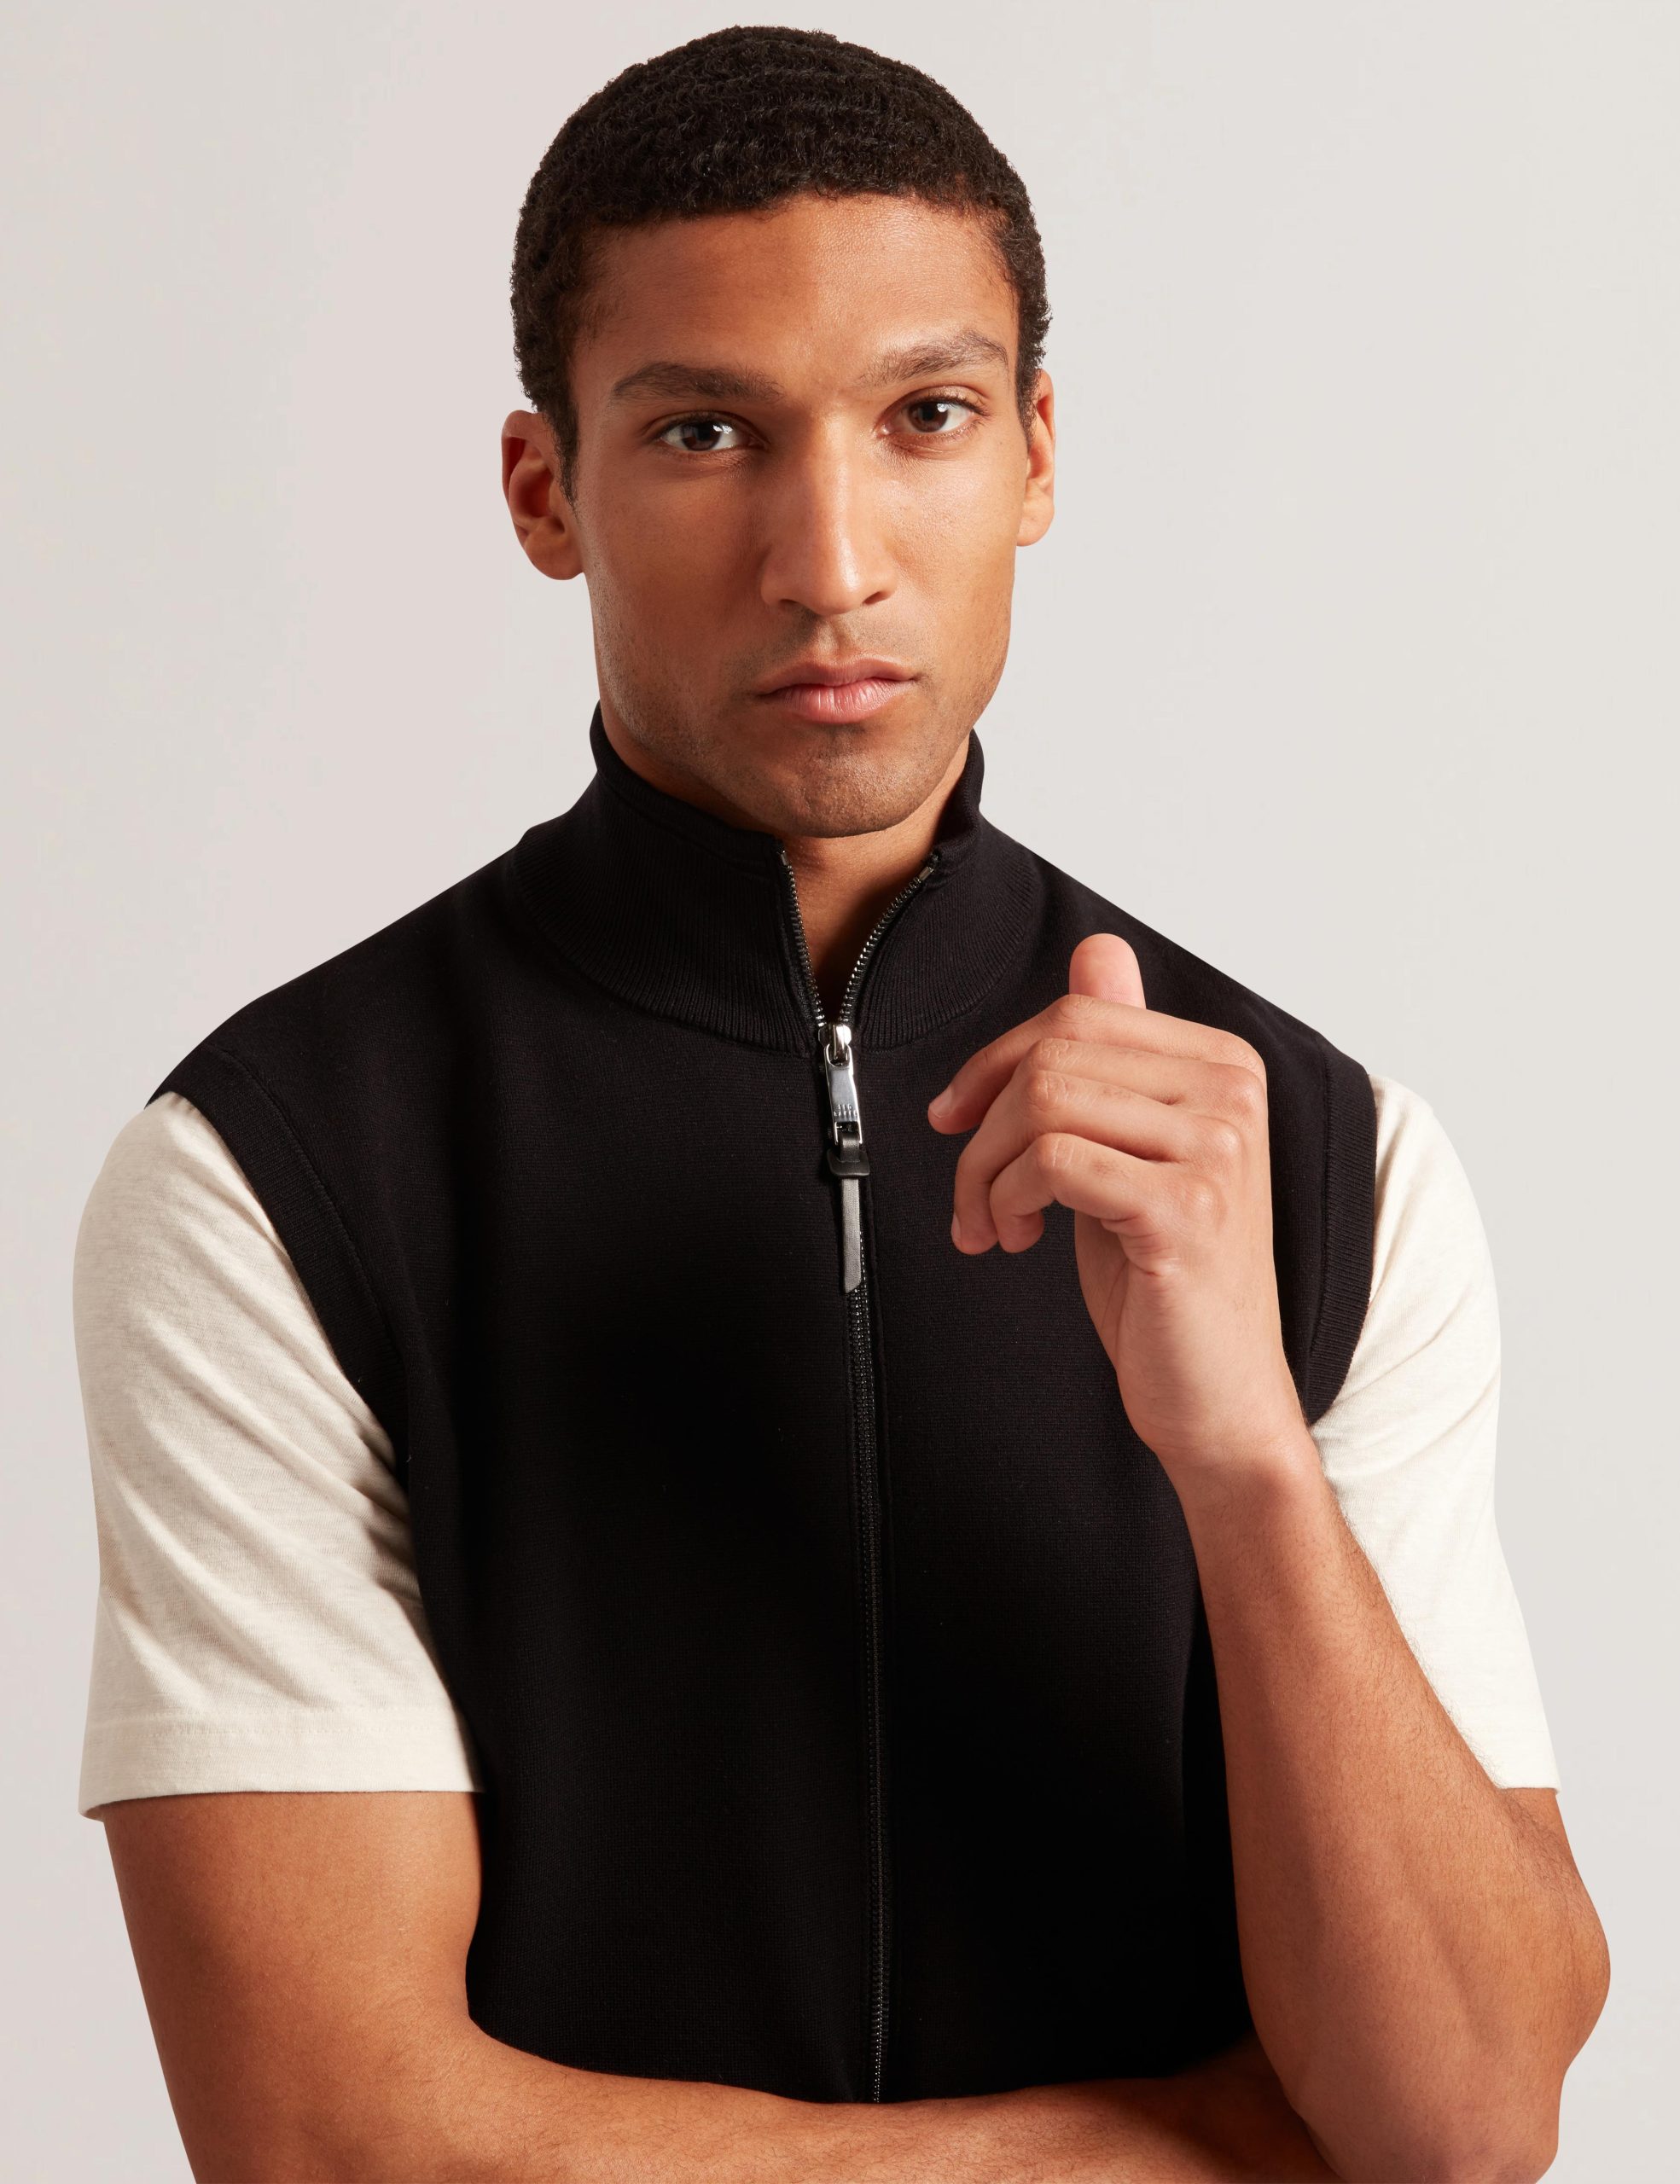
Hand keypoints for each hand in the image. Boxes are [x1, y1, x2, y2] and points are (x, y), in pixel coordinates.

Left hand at [926, 934, 1308, 1483]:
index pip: (1077, 1014)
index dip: (994, 1062)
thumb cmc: (1167, 1281)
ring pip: (1041, 1103)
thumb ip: (1118, 1054)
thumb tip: (1099, 952)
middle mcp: (1231, 1091)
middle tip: (969, 1193)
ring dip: (984, 1172)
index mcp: (1224, 1064)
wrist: (1220, 1398)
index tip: (956, 1119)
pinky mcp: (1185, 1208)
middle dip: (981, 1123)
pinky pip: (1053, 1162)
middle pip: (1051, 1051)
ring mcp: (1216, 1148)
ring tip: (993, 1224)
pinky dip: (1005, 1200)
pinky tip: (1016, 1239)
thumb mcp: (1132, 1151)